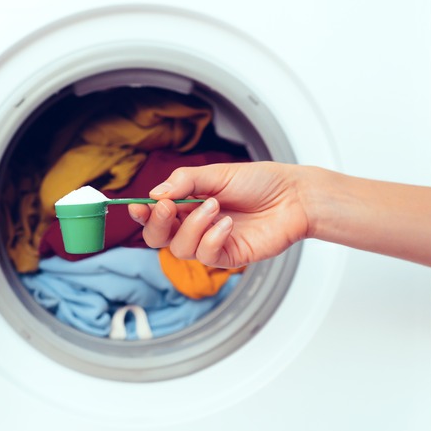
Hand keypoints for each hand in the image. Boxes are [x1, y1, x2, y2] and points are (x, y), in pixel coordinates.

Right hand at [128, 161, 310, 267]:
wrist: (293, 196)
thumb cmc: (259, 182)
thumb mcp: (216, 173)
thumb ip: (184, 182)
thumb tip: (155, 195)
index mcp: (187, 204)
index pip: (155, 216)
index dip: (142, 214)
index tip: (137, 206)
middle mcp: (194, 225)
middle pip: (158, 238)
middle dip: (157, 224)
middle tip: (168, 207)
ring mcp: (210, 243)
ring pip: (180, 248)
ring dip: (193, 226)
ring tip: (216, 207)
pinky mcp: (228, 257)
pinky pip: (206, 256)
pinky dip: (212, 239)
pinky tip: (228, 224)